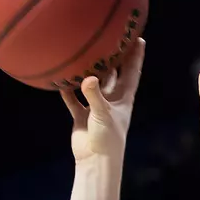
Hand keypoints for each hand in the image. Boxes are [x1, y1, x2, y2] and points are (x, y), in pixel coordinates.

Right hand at [60, 39, 146, 162]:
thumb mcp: (103, 114)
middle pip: (113, 74)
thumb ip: (94, 95)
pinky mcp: (82, 117)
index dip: (136, 56)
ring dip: (88, 72)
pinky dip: (68, 91)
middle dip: (112, 58)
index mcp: (123, 98)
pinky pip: (73, 100)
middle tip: (108, 37)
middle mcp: (111, 100)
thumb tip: (87, 78)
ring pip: (92, 85)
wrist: (95, 161)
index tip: (138, 37)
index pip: (132, 72)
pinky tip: (61, 79)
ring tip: (83, 53)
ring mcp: (96, 108)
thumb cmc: (107, 139)